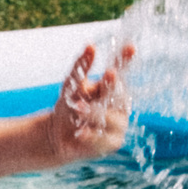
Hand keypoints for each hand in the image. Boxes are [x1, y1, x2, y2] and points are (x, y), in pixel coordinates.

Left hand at [49, 39, 133, 163]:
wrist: (57, 135)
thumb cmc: (68, 106)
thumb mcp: (72, 85)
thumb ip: (81, 67)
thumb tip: (91, 45)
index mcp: (112, 87)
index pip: (121, 70)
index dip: (126, 59)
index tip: (130, 47)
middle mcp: (119, 104)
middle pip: (120, 92)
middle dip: (114, 84)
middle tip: (110, 74)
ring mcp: (119, 124)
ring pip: (112, 117)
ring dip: (94, 112)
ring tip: (78, 109)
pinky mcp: (113, 143)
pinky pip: (105, 138)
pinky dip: (91, 134)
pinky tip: (80, 132)